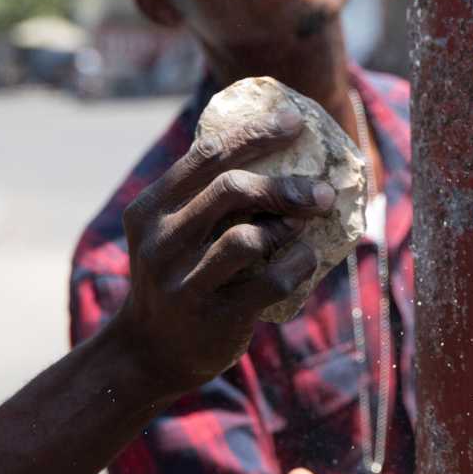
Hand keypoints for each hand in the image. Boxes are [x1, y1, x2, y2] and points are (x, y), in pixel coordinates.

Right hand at [108, 104, 337, 395]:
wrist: (148, 352)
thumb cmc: (178, 274)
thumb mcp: (172, 230)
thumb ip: (205, 195)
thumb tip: (278, 147)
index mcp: (150, 210)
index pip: (207, 155)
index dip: (256, 133)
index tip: (294, 121)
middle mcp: (160, 243)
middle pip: (231, 190)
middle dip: (285, 185)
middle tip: (323, 191)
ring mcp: (183, 284)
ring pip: (249, 237)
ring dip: (289, 227)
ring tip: (306, 227)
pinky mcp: (213, 319)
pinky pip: (270, 282)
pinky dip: (299, 264)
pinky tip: (308, 257)